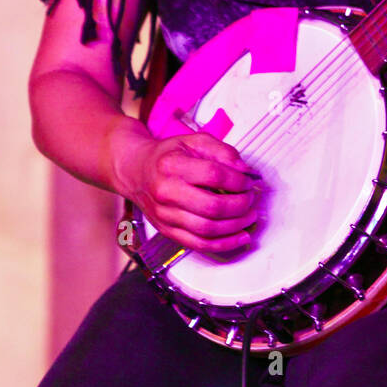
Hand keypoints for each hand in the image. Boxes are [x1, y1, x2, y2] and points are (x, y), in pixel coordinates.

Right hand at [116, 129, 261, 253]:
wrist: (136, 171)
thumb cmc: (166, 156)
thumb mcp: (194, 141)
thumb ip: (222, 151)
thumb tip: (245, 170)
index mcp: (172, 165)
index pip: (214, 175)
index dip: (238, 180)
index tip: (248, 181)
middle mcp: (166, 192)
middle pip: (212, 206)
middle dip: (240, 205)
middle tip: (251, 199)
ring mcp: (165, 215)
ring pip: (207, 229)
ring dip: (236, 226)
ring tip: (249, 216)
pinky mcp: (167, 231)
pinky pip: (198, 244)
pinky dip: (223, 244)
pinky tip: (239, 237)